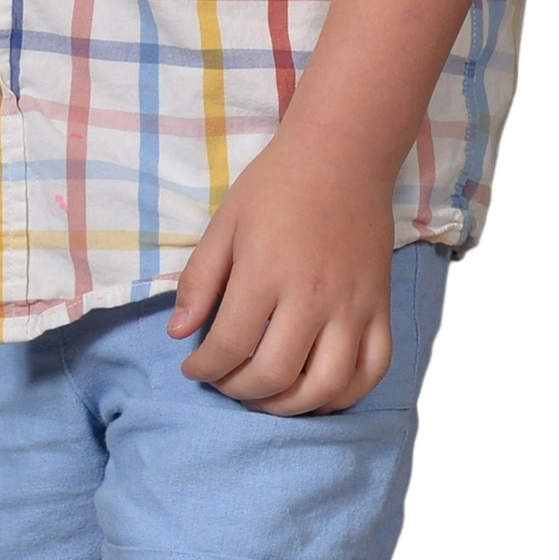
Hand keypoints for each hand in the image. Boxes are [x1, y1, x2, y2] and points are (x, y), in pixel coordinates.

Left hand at [165, 131, 395, 413]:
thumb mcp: (225, 222)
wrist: (344, 153)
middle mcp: (313, 298)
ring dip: (291, 406)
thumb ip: (200, 280)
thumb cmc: (276, 185)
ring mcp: (354, 306)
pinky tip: (318, 394)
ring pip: (328, 385)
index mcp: (266, 273)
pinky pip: (373, 369)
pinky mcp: (381, 306)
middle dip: (240, 392)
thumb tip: (177, 334)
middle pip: (275, 374)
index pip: (230, 346)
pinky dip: (347, 395)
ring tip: (267, 397)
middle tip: (225, 382)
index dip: (204, 368)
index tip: (193, 368)